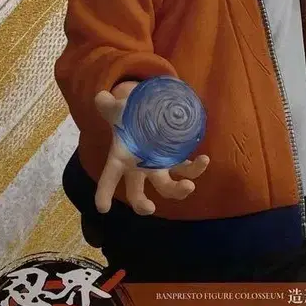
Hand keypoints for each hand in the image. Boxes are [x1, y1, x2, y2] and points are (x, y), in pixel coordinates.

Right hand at [93, 84, 209, 215]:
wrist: (142, 116)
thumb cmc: (126, 116)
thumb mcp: (116, 108)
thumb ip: (108, 104)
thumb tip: (101, 97)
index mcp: (121, 157)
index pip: (110, 176)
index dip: (104, 192)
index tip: (103, 208)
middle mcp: (138, 169)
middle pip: (137, 193)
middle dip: (142, 204)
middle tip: (150, 208)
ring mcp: (158, 167)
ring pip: (167, 187)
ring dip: (178, 190)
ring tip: (189, 185)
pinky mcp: (174, 161)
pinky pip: (186, 170)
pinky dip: (196, 168)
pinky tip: (204, 160)